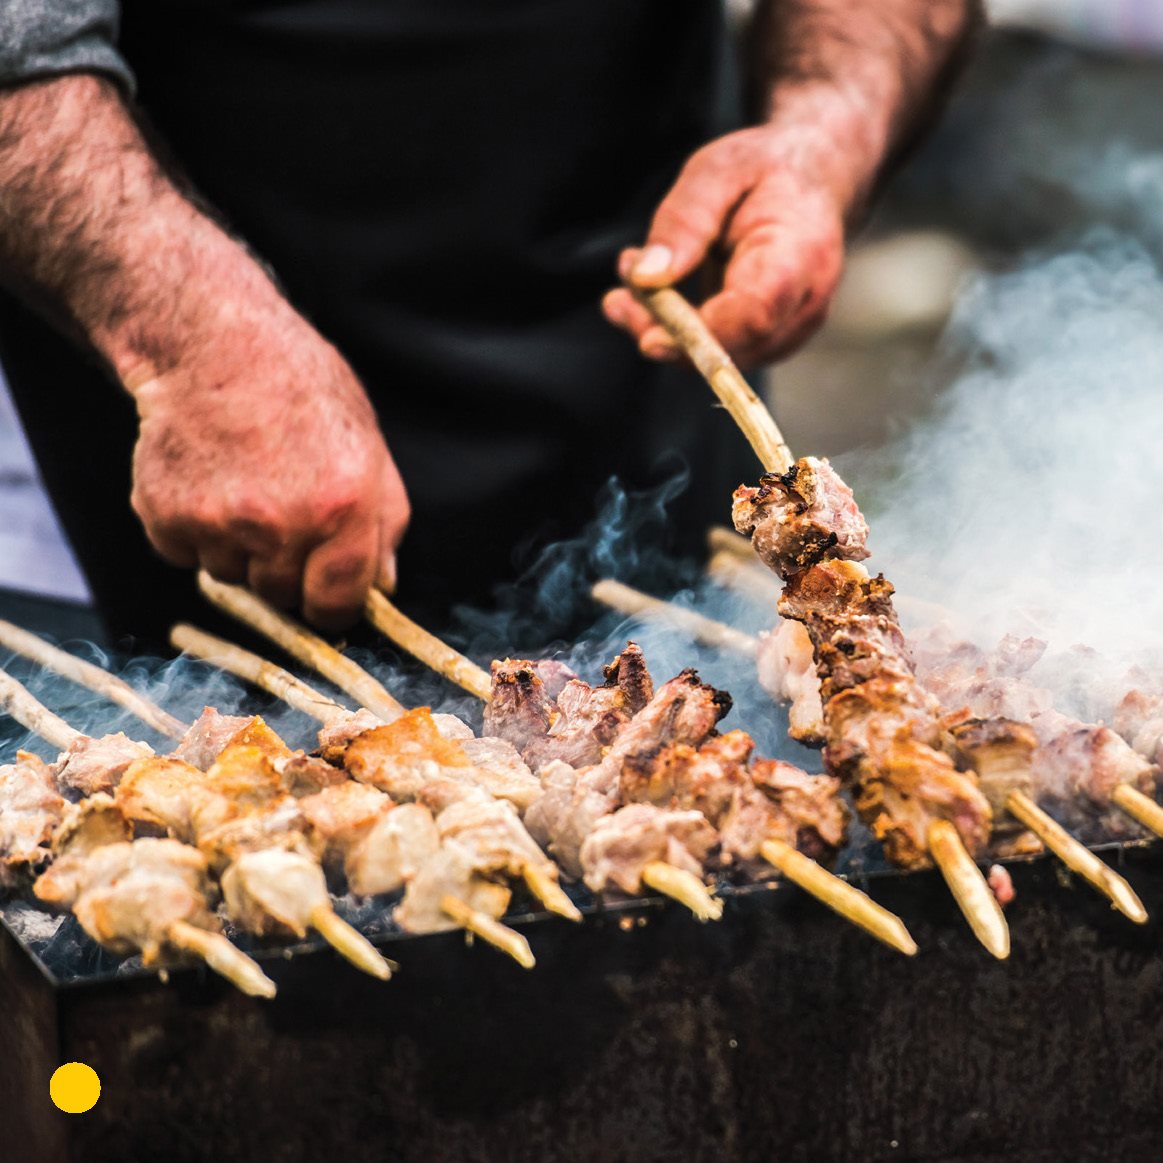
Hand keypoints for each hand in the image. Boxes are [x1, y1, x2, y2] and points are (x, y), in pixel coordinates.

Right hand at [128, 284, 408, 628]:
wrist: (213, 346)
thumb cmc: (302, 391)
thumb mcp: (368, 445)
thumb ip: (384, 522)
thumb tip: (383, 586)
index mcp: (343, 509)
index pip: (337, 604)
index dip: (332, 604)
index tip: (325, 594)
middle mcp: (282, 524)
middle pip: (282, 597)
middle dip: (286, 569)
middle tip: (281, 513)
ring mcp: (220, 524)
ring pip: (232, 578)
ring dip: (238, 548)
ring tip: (244, 485)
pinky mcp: (167, 516)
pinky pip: (185, 556)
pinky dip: (193, 531)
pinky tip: (207, 481)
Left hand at [603, 122, 851, 368]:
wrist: (809, 181)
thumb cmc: (762, 170)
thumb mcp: (716, 171)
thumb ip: (684, 222)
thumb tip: (646, 279)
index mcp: (799, 255)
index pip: (755, 315)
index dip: (701, 336)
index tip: (647, 338)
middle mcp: (805, 304)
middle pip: (731, 349)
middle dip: (666, 333)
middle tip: (617, 299)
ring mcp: (791, 330)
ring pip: (719, 359)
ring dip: (665, 331)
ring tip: (631, 278)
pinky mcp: (770, 340)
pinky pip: (719, 352)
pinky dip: (679, 331)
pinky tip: (652, 293)